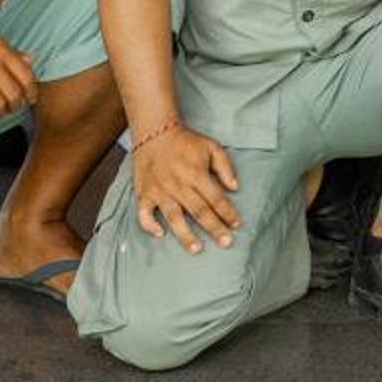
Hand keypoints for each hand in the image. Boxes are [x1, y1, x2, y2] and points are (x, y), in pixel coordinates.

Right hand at [130, 122, 243, 252]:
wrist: (155, 133)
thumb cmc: (186, 141)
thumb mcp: (212, 146)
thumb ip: (225, 167)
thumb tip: (235, 188)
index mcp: (196, 173)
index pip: (216, 198)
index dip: (227, 212)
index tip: (237, 225)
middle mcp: (178, 185)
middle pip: (199, 211)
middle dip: (214, 228)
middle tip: (226, 243)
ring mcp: (160, 191)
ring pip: (174, 217)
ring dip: (185, 234)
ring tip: (197, 249)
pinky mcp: (144, 193)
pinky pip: (144, 213)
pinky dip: (150, 225)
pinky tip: (160, 234)